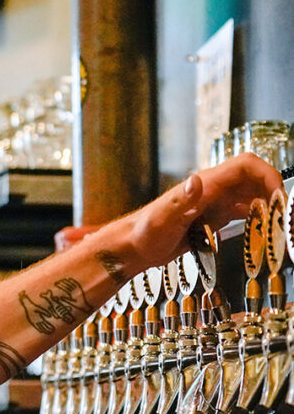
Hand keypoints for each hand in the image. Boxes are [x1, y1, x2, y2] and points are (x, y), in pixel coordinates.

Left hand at [126, 153, 282, 269]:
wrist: (134, 247)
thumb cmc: (144, 232)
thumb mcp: (162, 218)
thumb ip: (180, 201)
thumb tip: (196, 180)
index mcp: (205, 185)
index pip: (245, 165)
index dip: (267, 175)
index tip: (279, 198)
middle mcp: (213, 190)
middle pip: (254, 180)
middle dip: (274, 193)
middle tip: (284, 219)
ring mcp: (214, 204)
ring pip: (251, 197)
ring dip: (268, 208)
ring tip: (278, 228)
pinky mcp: (213, 219)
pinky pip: (242, 214)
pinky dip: (257, 221)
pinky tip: (262, 234)